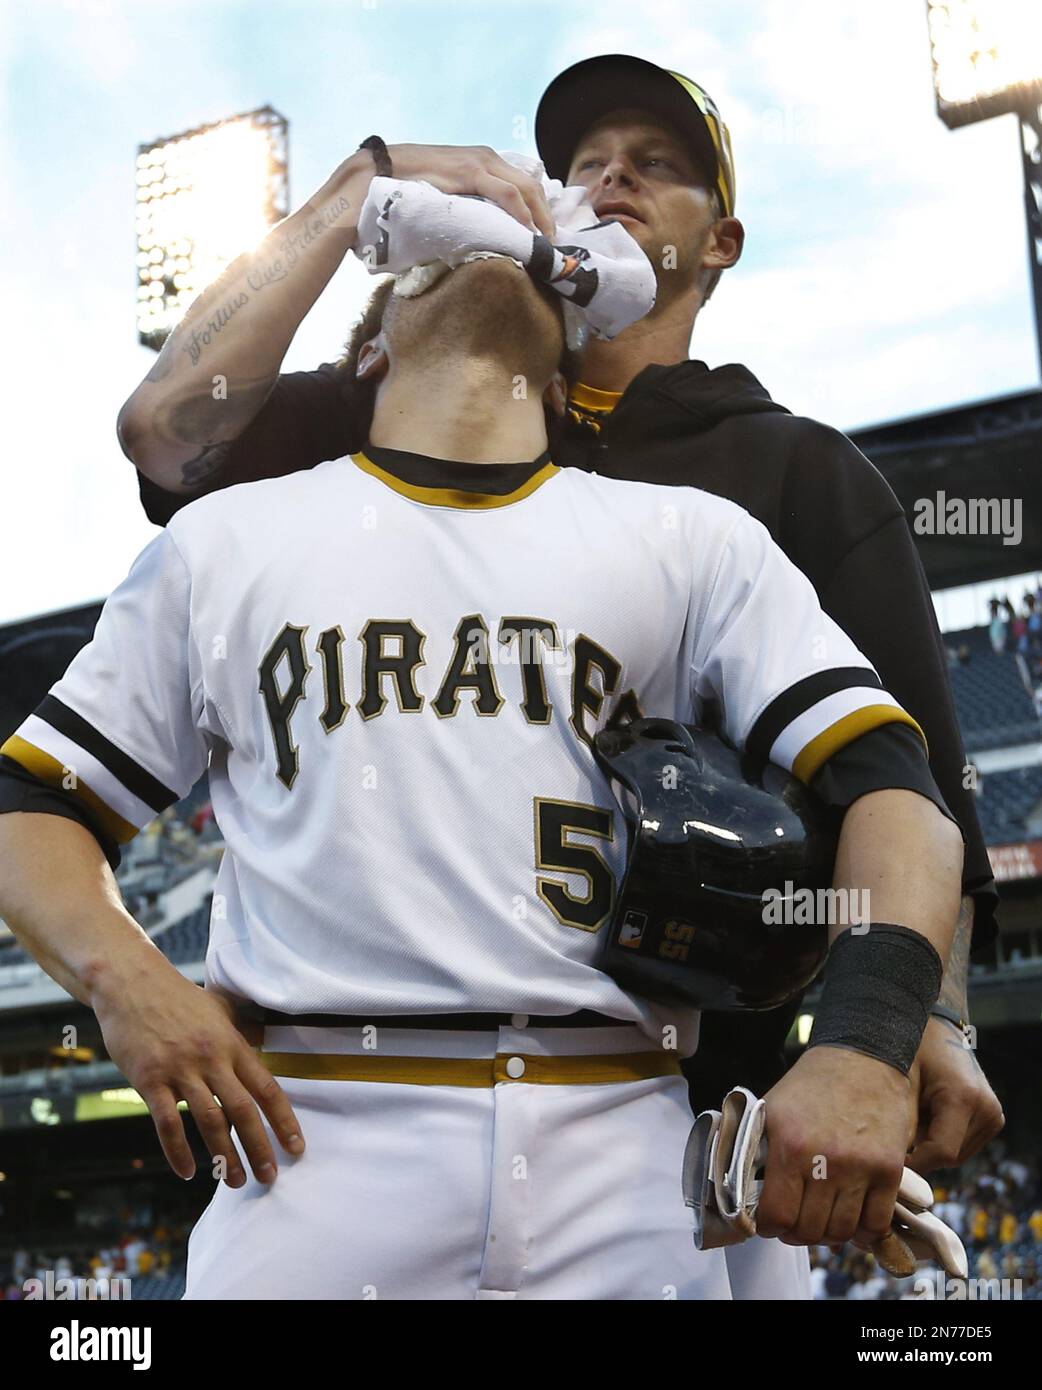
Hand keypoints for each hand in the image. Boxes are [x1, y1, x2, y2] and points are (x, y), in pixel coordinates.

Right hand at [92, 958, 303, 1186]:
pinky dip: (178, 1151)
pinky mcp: (150, 1079)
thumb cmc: (178, 998)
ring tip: (236, 1181)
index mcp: (233, 1044)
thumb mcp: (219, 1009)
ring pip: (209, 1121)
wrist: (132, 983)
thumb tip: (263, 1043)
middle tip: (269, 1177)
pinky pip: (168, 1123)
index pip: (266, 1088)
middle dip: (259, 1147)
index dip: (283, 1120)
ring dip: (225, 1156)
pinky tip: (187, 1172)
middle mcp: (212, 1059)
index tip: (296, 1147)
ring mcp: (180, 1069)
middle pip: (242, 1110)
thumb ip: (241, 1031)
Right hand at [387, 143, 554, 235]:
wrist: (383, 167)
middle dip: (547, 216)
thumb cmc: (411, 185)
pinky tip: (528, 231)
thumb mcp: (450, 193)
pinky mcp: (471, 172)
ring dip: (540, 217)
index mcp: (485, 161)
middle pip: (532, 187)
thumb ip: (469, 203)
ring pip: (526, 188)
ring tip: (545, 243)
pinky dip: (522, 213)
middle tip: (552, 245)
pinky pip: (507, 193)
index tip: (547, 236)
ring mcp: (480, 162)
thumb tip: (483, 230)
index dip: (541, 210)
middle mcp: (488, 157)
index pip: (525, 184)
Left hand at [757, 1045, 914, 1247]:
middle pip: (810, 1229)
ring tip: (822, 1219)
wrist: (864, 1056)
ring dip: (829, 1235)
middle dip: (797, 1232)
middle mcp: (825, 1160)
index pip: (777, 1215)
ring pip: (842, 1231)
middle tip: (796, 1222)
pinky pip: (876, 1223)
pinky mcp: (889, 1170)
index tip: (770, 1221)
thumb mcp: (772, 1109)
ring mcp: (861, 1167)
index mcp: (789, 1144)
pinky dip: (862, 1231)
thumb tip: (741, 1191)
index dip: (770, 1226)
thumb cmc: (812, 1083)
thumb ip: (756, 1150)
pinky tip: (851, 1218)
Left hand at [906, 1016, 1003, 1172]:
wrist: (938, 1025)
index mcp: (964, 1097)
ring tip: (912, 1117)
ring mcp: (993, 1114)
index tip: (887, 1163)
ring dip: (931, 1147)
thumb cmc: (912, 1047)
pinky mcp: (992, 1117)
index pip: (941, 1153)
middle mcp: (986, 1109)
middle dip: (920, 1154)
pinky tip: (926, 1115)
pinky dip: (941, 1138)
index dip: (914, 1164)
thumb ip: (901, 1123)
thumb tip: (894, 1165)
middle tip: (892, 1137)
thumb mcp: (900, 1081)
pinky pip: (962, 1144)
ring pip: (956, 1155)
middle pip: (949, 1158)